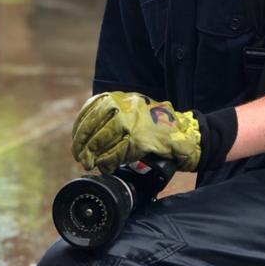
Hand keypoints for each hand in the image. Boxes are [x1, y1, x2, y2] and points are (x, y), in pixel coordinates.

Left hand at [72, 92, 201, 173]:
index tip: (77, 140)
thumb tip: (88, 132)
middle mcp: (127, 106)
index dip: (80, 127)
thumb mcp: (135, 111)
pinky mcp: (140, 140)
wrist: (187, 135)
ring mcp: (134, 123)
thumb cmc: (158, 127)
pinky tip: (105, 167)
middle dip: (83, 144)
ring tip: (89, 164)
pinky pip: (116, 153)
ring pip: (102, 139)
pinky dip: (107, 162)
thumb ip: (114, 116)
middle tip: (80, 157)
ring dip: (93, 155)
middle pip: (94, 125)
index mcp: (123, 98)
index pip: (92, 108)